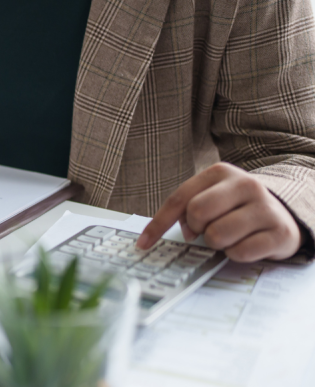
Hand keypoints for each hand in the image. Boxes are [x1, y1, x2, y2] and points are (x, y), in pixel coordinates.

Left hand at [137, 163, 301, 261]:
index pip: (179, 199)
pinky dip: (236, 254)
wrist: (283, 214)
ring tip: (230, 236)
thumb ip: (187, 208)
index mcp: (220, 172)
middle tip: (207, 230)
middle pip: (197, 213)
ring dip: (217, 244)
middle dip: (197, 229)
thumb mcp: (211, 197)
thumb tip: (180, 233)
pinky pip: (240, 252)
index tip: (143, 245)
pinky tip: (246, 244)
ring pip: (218, 235)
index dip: (158, 224)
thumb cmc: (236, 208)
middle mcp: (245, 184)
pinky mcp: (280, 232)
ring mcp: (265, 207)